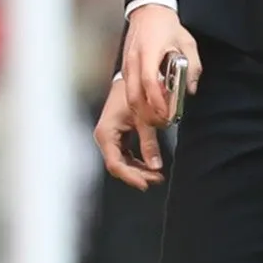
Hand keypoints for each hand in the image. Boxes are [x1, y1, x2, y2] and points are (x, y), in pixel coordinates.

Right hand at [94, 75, 164, 190]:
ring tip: (157, 175)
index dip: (131, 176)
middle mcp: (105, 138)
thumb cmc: (132, 93)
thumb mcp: (144, 119)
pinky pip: (126, 155)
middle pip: (119, 166)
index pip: (116, 164)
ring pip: (123, 162)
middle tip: (157, 179)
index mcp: (106, 134)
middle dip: (137, 175)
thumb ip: (150, 143)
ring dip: (139, 170)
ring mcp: (111, 138)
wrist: (130, 78)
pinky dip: (138, 161)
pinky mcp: (118, 136)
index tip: (146, 183)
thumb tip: (155, 165)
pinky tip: (150, 165)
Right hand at [122, 4, 201, 126]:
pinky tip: (151, 106)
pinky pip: (128, 90)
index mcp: (149, 52)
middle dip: (147, 113)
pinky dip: (139, 102)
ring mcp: (127, 65)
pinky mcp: (125, 69)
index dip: (158, 100)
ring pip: (129, 96)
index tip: (167, 112)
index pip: (149, 81)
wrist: (148, 12)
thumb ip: (192, 66)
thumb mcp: (187, 43)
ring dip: (142, 111)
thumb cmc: (166, 25)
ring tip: (159, 118)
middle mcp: (134, 60)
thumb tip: (190, 88)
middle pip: (134, 95)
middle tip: (164, 122)